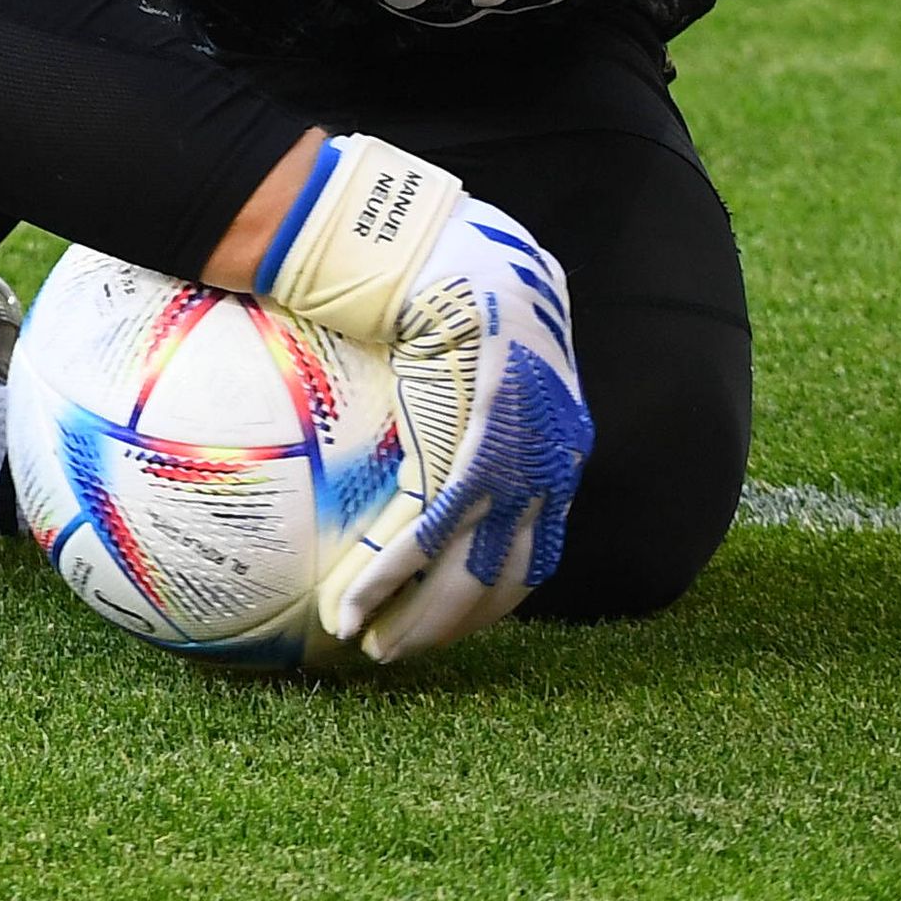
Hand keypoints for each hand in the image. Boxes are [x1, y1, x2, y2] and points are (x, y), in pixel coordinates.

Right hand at [257, 138, 592, 662]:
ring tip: (372, 648)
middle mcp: (547, 466)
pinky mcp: (464, 457)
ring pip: (470, 574)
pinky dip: (384, 582)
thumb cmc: (453, 282)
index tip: (452, 615)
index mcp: (555, 445)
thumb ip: (461, 395)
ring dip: (418, 621)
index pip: (538, 543)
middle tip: (406, 649)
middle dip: (456, 623)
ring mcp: (510, 467)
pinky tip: (345, 610)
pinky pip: (420, 540)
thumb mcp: (477, 344)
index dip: (495, 590)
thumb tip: (418, 418)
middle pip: (511, 576)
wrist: (451, 251)